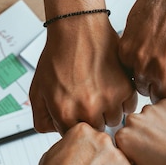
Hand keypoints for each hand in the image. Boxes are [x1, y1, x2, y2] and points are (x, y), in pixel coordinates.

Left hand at [30, 18, 136, 134]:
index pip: (73, 136)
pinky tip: (112, 86)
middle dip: (91, 118)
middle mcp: (87, 109)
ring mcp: (108, 100)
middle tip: (88, 99)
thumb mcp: (37, 89)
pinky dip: (122, 100)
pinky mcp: (125, 89)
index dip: (74, 123)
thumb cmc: (58, 55)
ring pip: (113, 120)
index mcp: (64, 112)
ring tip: (100, 92)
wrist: (78, 29)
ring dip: (108, 111)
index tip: (75, 112)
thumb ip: (41, 118)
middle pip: (95, 130)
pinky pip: (128, 107)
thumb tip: (55, 132)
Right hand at [31, 122, 135, 164]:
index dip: (90, 153)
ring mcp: (117, 157)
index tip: (85, 164)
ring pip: (120, 164)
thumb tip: (79, 147)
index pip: (95, 137)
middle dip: (103, 163)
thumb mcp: (54, 152)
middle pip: (109, 149)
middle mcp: (102, 139)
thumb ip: (72, 145)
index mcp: (84, 130)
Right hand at [115, 99, 165, 164]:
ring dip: (155, 123)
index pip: (122, 138)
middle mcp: (134, 120)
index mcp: (123, 138)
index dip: (132, 147)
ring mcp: (151, 110)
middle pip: (134, 125)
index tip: (142, 152)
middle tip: (157, 146)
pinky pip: (163, 108)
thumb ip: (127, 158)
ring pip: (148, 115)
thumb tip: (126, 152)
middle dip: (142, 133)